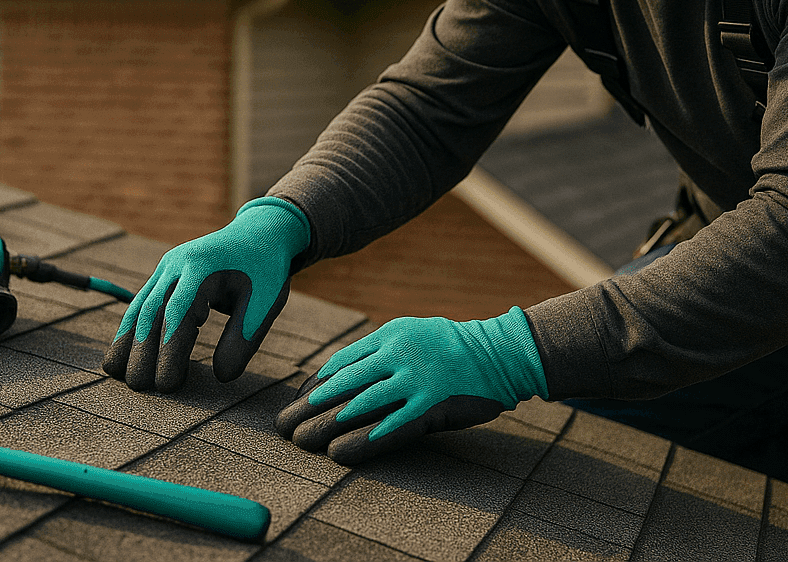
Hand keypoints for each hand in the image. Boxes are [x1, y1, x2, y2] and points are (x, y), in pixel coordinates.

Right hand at [102, 197, 309, 391]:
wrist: (261, 231)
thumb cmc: (265, 269)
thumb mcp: (265, 302)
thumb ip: (244, 338)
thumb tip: (223, 377)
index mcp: (203, 266)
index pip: (178, 313)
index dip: (169, 350)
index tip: (166, 384)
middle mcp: (178, 263)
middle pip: (152, 309)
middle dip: (141, 350)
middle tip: (138, 387)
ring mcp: (168, 266)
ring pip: (141, 304)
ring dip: (127, 338)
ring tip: (115, 372)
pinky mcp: (166, 273)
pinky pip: (144, 301)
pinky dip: (133, 326)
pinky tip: (125, 350)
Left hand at [275, 308, 547, 464]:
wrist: (503, 352)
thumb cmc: (456, 347)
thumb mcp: (415, 334)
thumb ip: (383, 349)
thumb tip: (347, 371)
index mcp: (391, 335)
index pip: (342, 361)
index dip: (316, 384)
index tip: (299, 402)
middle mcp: (398, 353)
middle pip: (343, 383)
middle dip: (309, 406)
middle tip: (283, 425)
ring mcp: (415, 379)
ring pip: (359, 405)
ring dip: (326, 426)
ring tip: (301, 441)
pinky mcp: (432, 404)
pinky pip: (390, 426)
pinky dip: (363, 441)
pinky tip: (340, 454)